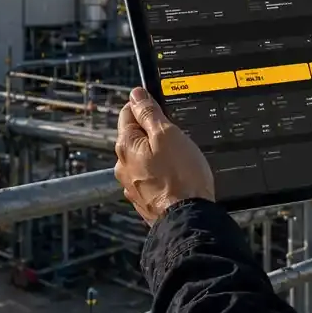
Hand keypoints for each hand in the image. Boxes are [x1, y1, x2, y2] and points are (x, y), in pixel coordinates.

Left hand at [115, 87, 215, 224]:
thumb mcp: (168, 134)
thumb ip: (149, 113)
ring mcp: (132, 185)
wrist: (189, 218)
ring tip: (179, 162)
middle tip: (177, 139)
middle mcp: (122, 165)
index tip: (163, 112)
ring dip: (157, 156)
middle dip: (153, 134)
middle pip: (135, 136)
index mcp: (125, 145)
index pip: (128, 112)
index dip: (147, 107)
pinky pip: (150, 178)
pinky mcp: (143, 200)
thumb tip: (136, 94)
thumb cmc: (181, 177)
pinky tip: (176, 178)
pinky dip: (160, 174)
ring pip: (143, 158)